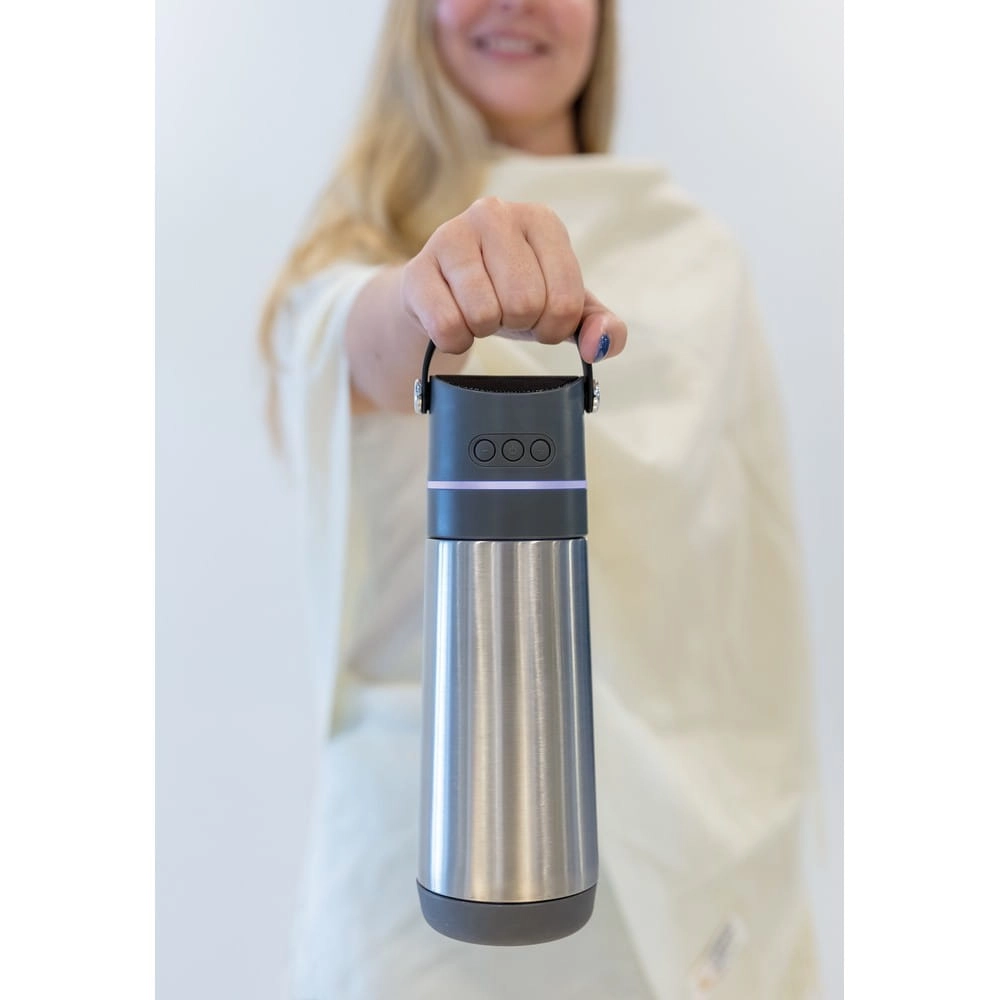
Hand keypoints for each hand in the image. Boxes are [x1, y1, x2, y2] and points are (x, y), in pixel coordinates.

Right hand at [400, 197, 625, 363]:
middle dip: (518, 325)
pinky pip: (448, 326)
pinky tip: (452, 322)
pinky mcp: (417, 270)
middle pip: (525, 304)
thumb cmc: (507, 297)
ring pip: (484, 315)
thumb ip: (601, 326)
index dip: (554, 327)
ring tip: (478, 314)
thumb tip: (601, 346)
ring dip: (484, 330)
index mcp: (541, 220)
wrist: (440, 300)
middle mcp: (495, 213)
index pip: (566, 300)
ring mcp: (450, 235)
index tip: (538, 318)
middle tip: (505, 314)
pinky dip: (454, 340)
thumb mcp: (561, 310)